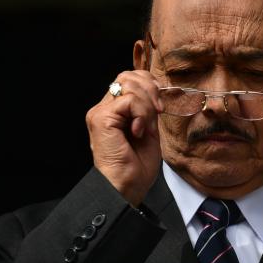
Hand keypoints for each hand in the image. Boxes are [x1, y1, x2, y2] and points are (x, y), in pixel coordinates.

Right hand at [85, 70, 162, 205]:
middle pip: (128, 75)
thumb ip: (148, 110)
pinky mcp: (101, 119)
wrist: (127, 187)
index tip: (162, 104)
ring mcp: (100, 113)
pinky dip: (141, 114)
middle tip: (159, 112)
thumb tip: (158, 92)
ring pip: (129, 85)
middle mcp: (103, 109)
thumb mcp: (149, 131)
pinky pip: (129, 100)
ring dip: (147, 106)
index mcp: (114, 111)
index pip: (130, 79)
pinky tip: (139, 131)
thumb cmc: (136, 167)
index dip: (149, 84)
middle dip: (151, 90)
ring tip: (147, 128)